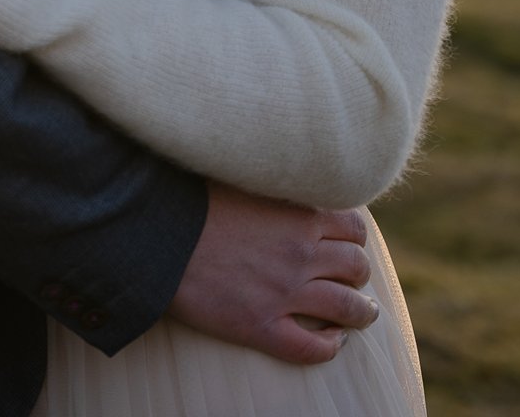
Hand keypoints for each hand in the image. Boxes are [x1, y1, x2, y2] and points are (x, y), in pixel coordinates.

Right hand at [169, 183, 377, 364]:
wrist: (158, 237)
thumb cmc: (194, 202)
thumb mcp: (242, 180)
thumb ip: (273, 184)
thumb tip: (287, 172)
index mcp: (297, 216)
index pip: (353, 228)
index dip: (354, 238)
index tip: (346, 243)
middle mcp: (301, 254)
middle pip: (356, 267)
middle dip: (359, 274)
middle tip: (352, 279)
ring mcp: (285, 294)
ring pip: (348, 309)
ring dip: (361, 312)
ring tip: (361, 313)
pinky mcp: (263, 327)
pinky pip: (314, 348)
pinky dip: (331, 347)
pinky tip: (332, 341)